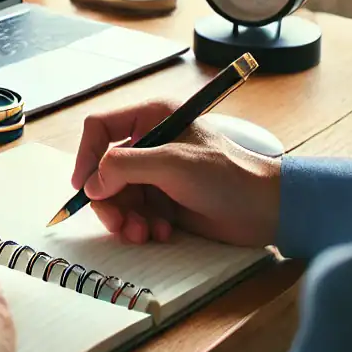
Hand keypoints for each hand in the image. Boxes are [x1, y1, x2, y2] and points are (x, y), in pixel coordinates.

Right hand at [72, 99, 280, 247]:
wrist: (268, 210)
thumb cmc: (227, 175)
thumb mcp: (173, 164)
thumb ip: (126, 166)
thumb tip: (91, 184)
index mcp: (151, 117)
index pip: (100, 128)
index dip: (86, 155)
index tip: (83, 187)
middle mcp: (150, 142)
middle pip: (105, 168)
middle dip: (109, 198)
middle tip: (117, 223)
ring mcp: (157, 173)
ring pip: (118, 195)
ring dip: (125, 218)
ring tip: (142, 234)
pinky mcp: (165, 200)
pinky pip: (136, 213)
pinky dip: (143, 226)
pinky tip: (163, 233)